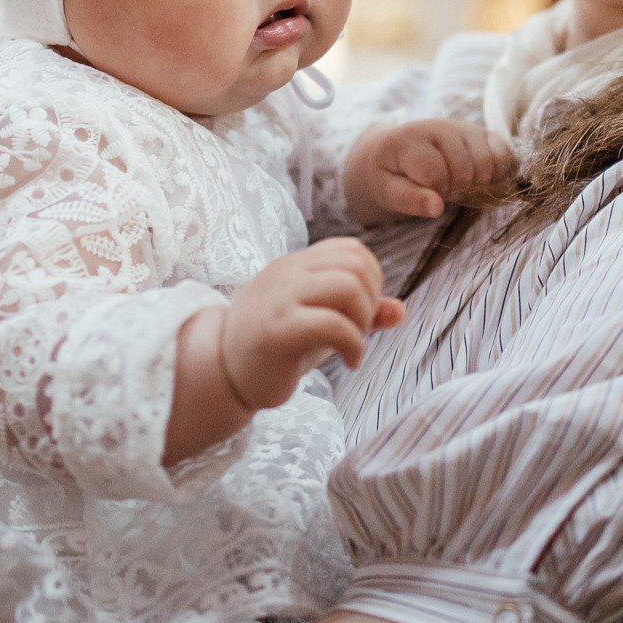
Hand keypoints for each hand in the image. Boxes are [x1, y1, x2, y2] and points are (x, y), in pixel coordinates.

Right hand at [219, 238, 403, 409]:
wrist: (221, 372)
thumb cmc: (274, 347)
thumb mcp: (320, 324)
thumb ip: (358, 313)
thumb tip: (401, 309)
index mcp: (297, 265)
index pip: (352, 249)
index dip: (372, 280)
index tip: (362, 312)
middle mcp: (288, 273)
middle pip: (356, 264)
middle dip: (371, 300)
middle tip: (359, 330)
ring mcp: (281, 299)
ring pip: (348, 286)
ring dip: (363, 320)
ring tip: (353, 344)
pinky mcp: (278, 330)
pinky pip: (333, 324)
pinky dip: (354, 345)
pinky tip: (351, 362)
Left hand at [344, 119, 515, 225]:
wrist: (394, 150)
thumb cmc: (388, 174)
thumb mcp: (387, 191)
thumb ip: (409, 200)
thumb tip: (437, 208)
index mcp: (410, 139)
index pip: (436, 174)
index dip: (435, 193)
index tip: (425, 194)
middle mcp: (440, 126)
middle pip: (465, 170)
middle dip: (455, 189)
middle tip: (442, 190)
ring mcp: (464, 127)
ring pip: (488, 163)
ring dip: (475, 183)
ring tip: (456, 183)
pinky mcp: (483, 133)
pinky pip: (505, 155)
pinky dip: (497, 173)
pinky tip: (478, 179)